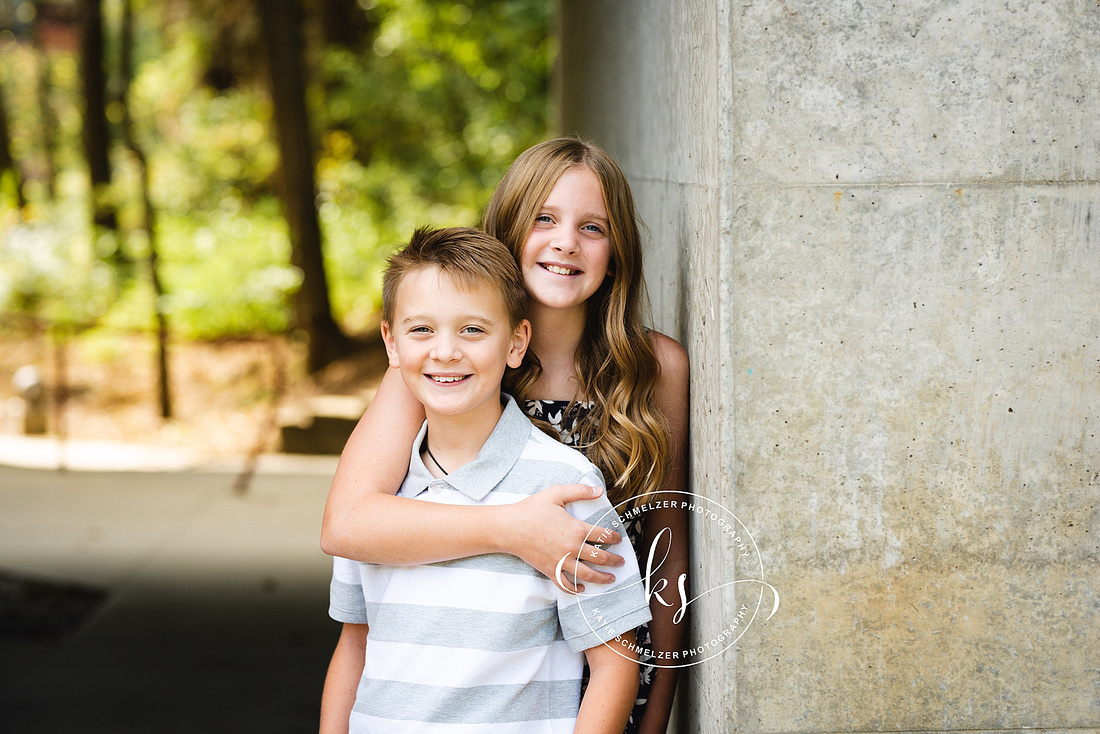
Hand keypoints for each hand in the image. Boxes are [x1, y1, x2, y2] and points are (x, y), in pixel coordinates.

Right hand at [501, 484, 624, 592]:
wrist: (509, 527)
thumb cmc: (531, 510)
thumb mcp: (556, 493)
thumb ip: (579, 491)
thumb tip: (599, 490)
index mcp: (576, 529)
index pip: (603, 536)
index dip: (614, 538)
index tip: (618, 539)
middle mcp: (572, 548)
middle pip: (600, 558)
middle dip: (614, 561)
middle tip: (621, 562)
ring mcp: (562, 561)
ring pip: (588, 574)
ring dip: (602, 578)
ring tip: (611, 578)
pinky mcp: (550, 570)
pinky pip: (566, 584)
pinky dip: (576, 589)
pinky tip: (582, 588)